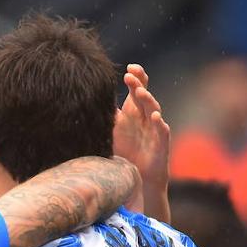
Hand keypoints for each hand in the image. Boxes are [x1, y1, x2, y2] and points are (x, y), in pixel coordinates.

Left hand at [112, 64, 170, 219]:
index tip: (127, 69)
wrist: (139, 177)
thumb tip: (84, 102)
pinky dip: (159, 123)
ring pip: (154, 109)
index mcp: (134, 111)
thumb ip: (105, 116)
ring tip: (140, 92)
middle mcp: (145, 116)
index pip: (136, 89)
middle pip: (144, 95)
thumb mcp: (111, 131)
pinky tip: (155, 117)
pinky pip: (162, 130)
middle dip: (139, 83)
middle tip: (131, 74)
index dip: (135, 78)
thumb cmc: (125, 151)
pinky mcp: (161, 142)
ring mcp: (154, 128)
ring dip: (148, 100)